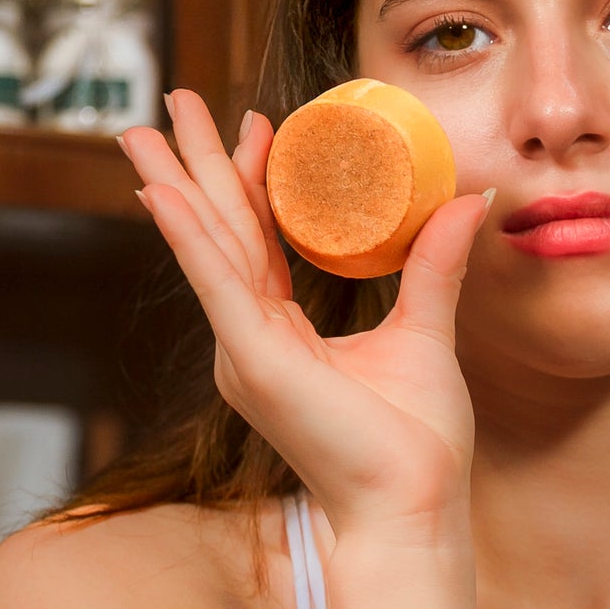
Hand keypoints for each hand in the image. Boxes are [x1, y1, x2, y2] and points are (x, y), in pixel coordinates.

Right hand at [119, 89, 492, 541]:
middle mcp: (250, 341)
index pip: (257, 242)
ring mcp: (245, 353)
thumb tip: (468, 198)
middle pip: (219, 234)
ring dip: (175, 182)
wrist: (414, 507)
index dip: (252, 180)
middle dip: (196, 165)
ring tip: (141, 127)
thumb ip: (434, 264)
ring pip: (207, 249)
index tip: (257, 124)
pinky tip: (162, 192)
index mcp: (280, 336)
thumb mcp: (425, 332)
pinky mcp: (255, 364)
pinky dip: (189, 237)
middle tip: (173, 102)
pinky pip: (217, 286)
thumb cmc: (416, 441)